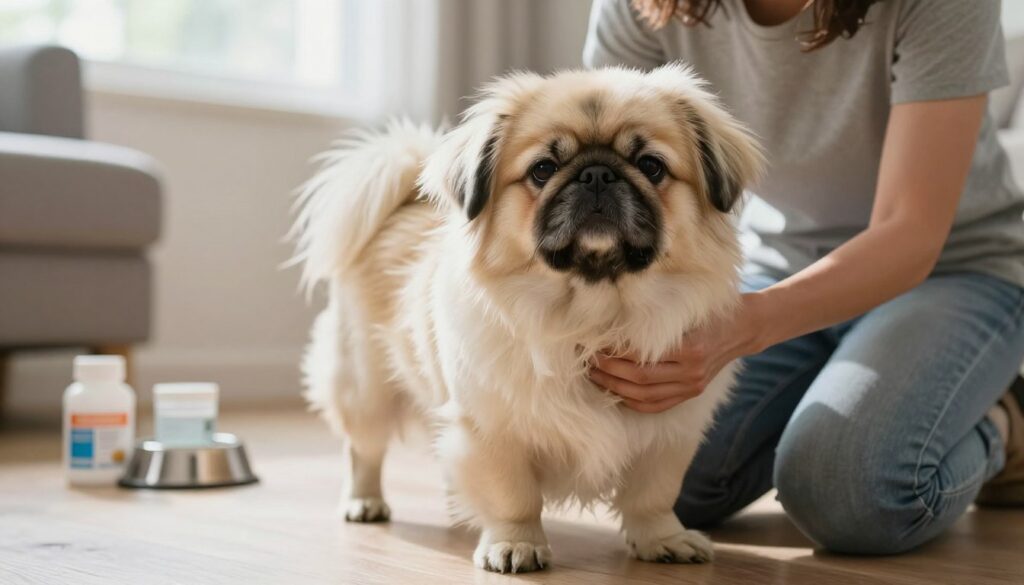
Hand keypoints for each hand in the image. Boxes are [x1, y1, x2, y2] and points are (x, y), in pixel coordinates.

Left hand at [589, 294, 767, 412]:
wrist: (744, 327)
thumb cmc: (711, 311)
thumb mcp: (687, 308)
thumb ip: (656, 318)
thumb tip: (613, 320)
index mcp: (691, 347)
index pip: (640, 355)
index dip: (612, 351)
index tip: (593, 341)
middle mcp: (691, 371)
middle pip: (638, 378)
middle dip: (606, 369)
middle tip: (586, 357)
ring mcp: (692, 386)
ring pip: (643, 395)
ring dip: (613, 386)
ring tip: (593, 374)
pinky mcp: (691, 394)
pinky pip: (656, 405)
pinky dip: (631, 401)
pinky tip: (614, 391)